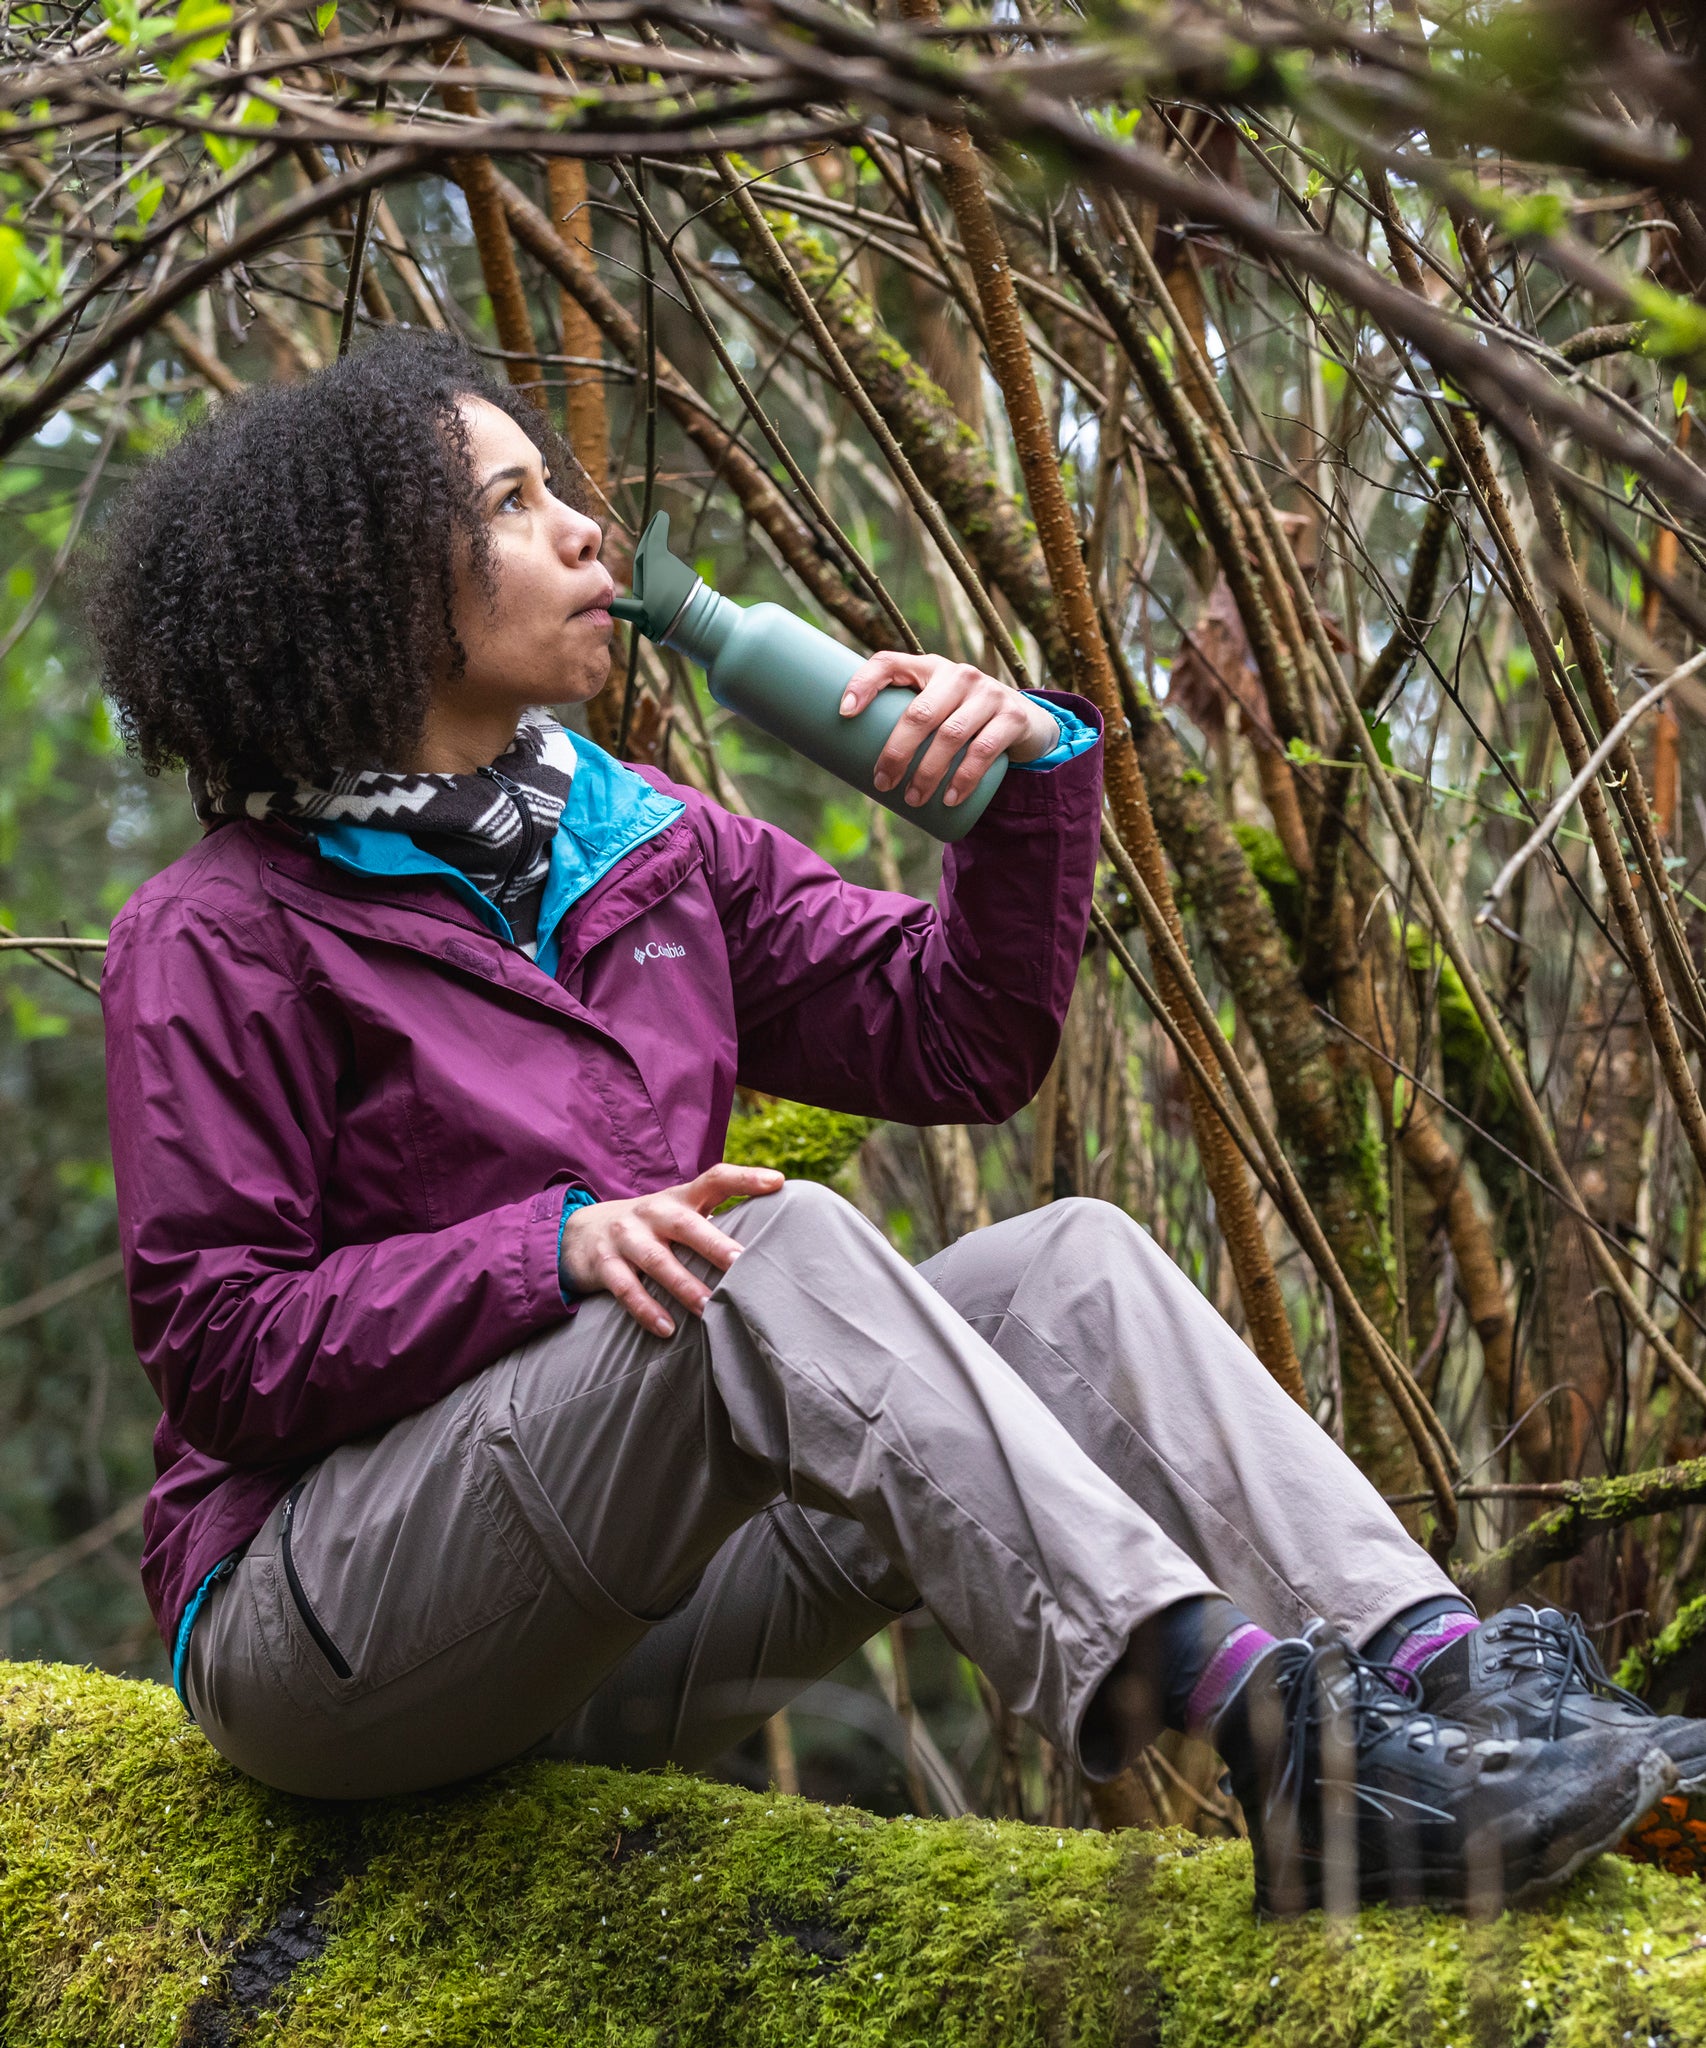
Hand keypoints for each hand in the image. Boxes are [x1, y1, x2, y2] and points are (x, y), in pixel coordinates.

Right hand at [560, 1164, 784, 1335]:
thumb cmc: (651, 1229)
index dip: (746, 1178)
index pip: (715, 1178)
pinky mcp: (604, 1263)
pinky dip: (646, 1309)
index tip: (778, 1182)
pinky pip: (626, 1289)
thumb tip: (772, 1242)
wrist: (579, 1232)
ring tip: (710, 1309)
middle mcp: (653, 1211)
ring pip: (658, 1261)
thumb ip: (713, 1223)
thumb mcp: (677, 1215)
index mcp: (679, 1197)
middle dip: (715, 1244)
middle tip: (742, 1263)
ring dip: (685, 1286)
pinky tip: (667, 1329)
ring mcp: (626, 1235)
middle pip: (686, 1224)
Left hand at [838, 653, 1059, 809]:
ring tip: (912, 800)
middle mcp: (958, 674)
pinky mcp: (1012, 717)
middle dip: (896, 752)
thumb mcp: (937, 709)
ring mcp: (987, 693)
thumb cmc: (963, 719)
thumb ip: (905, 721)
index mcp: (929, 668)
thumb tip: (850, 763)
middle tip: (883, 784)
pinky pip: (983, 750)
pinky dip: (963, 778)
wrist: (1025, 721)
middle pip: (919, 713)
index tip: (844, 713)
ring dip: (927, 773)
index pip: (889, 663)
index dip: (864, 683)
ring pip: (950, 735)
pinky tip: (948, 798)